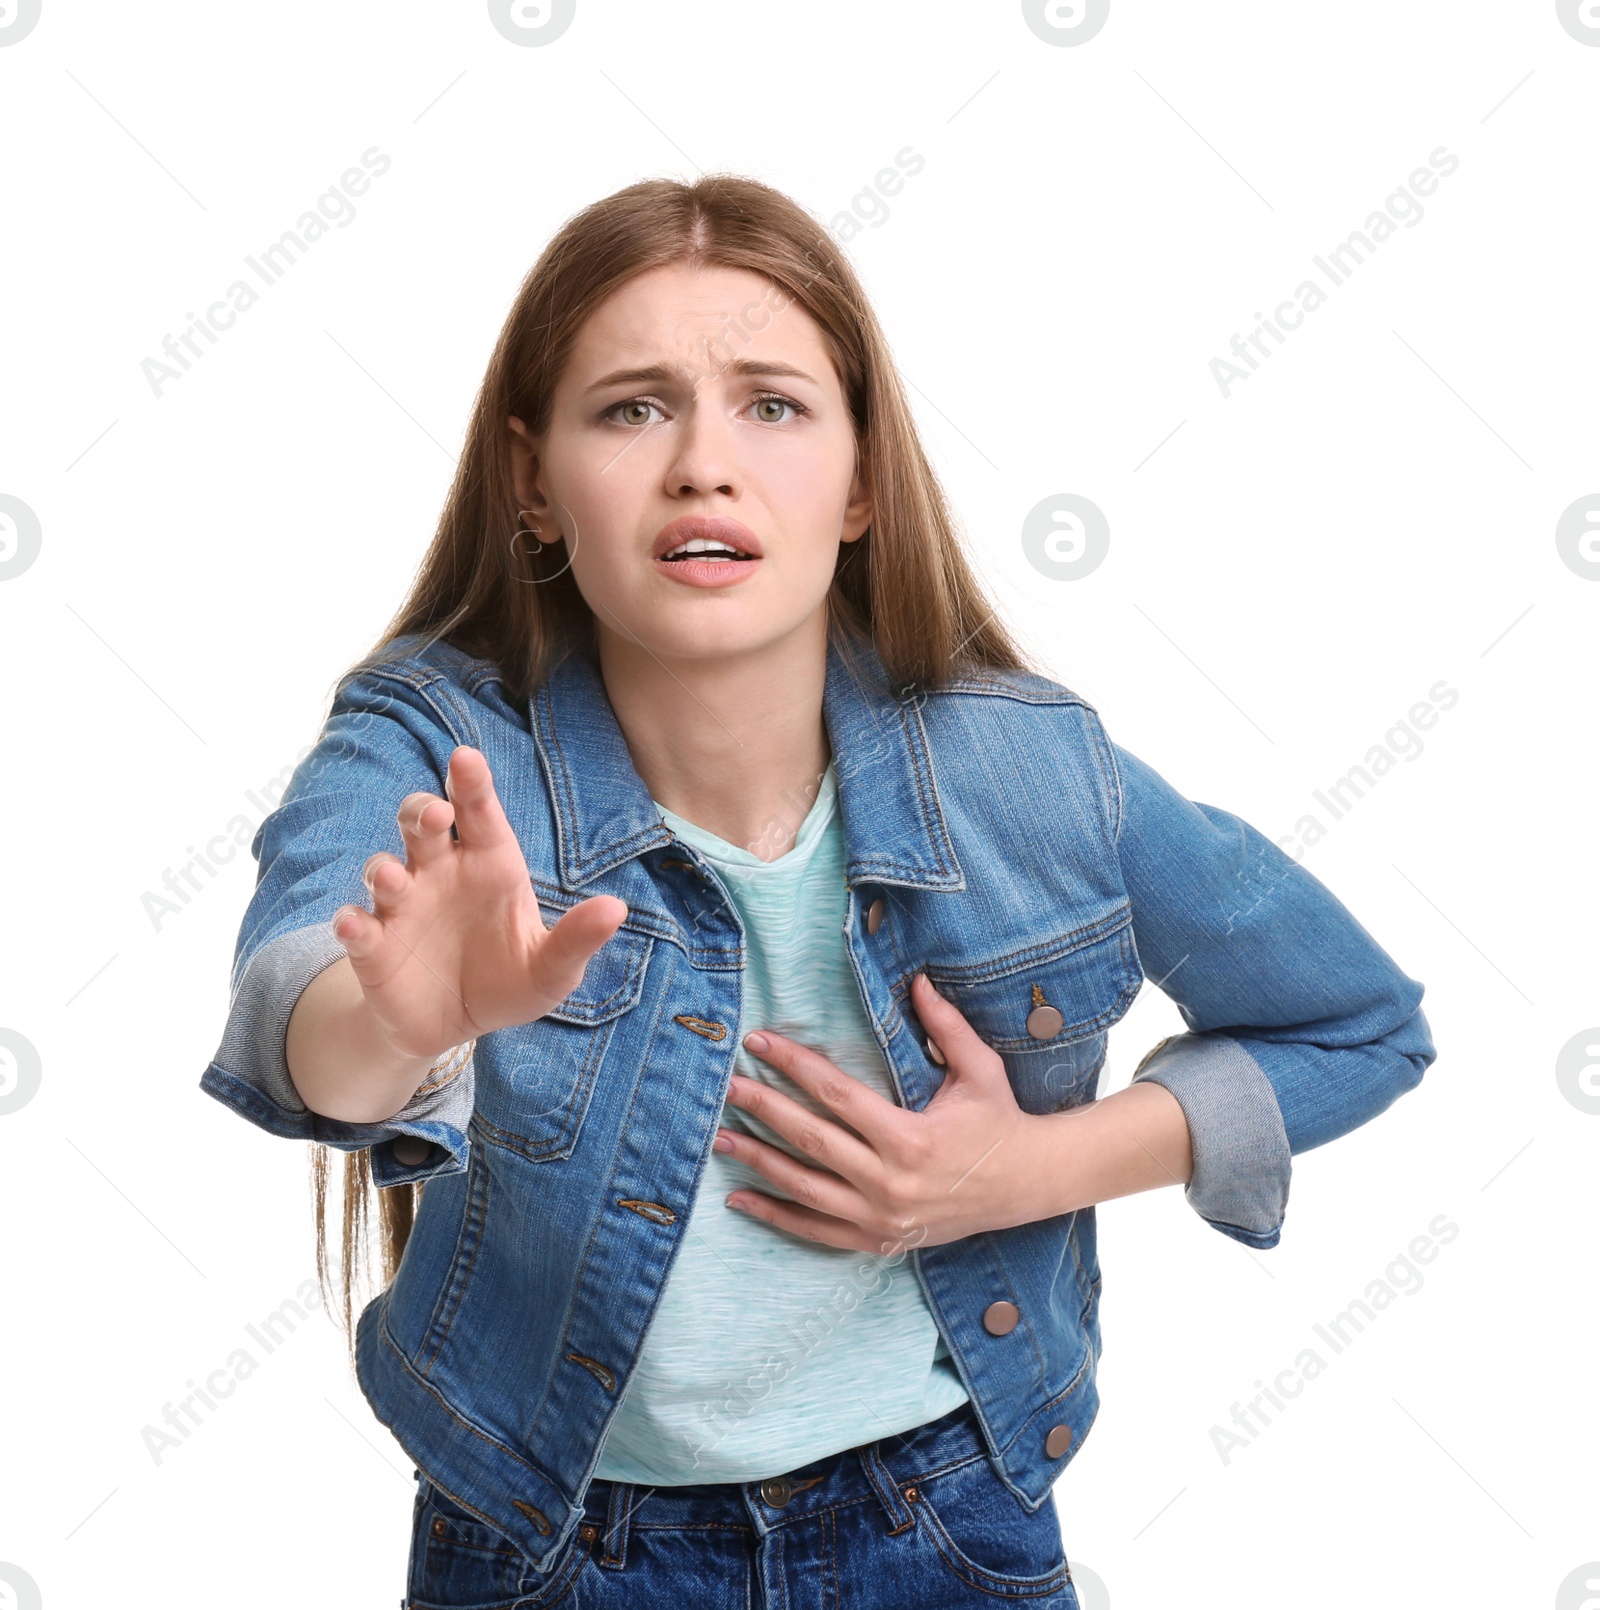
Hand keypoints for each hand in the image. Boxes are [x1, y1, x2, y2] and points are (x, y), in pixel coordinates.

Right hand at [329, 745, 627, 1063]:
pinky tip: (355, 927)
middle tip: (438, 816)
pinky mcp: (373, 947)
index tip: (466, 758)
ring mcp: (403, 907)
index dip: (470, 784)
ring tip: (396, 879)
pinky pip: (355, 926)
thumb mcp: (552, 969)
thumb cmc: (510, 981)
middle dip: (423, 811)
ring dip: (386, 870)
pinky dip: (351, 924)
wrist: (457, 1027)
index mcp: (489, 864)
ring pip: (384, 868)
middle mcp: (440, 873)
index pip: (479, 812)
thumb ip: (577, 938)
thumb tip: (616, 909)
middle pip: (422, 823)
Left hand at [714, 972, 1062, 1252]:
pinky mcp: (878, 1239)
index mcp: (911, 1137)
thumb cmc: (999, 1122)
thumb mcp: (979, 1070)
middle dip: (763, 1109)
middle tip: (726, 1085)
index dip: (794, 1065)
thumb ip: (946, 1026)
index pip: (836, 1094)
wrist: (1027, 1186)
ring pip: (804, 1188)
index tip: (760, 1042)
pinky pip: (816, 1231)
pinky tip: (740, 1197)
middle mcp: (890, 1182)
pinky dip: (775, 1216)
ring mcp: (882, 1217)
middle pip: (811, 1139)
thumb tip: (917, 980)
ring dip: (758, 1162)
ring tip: (719, 1138)